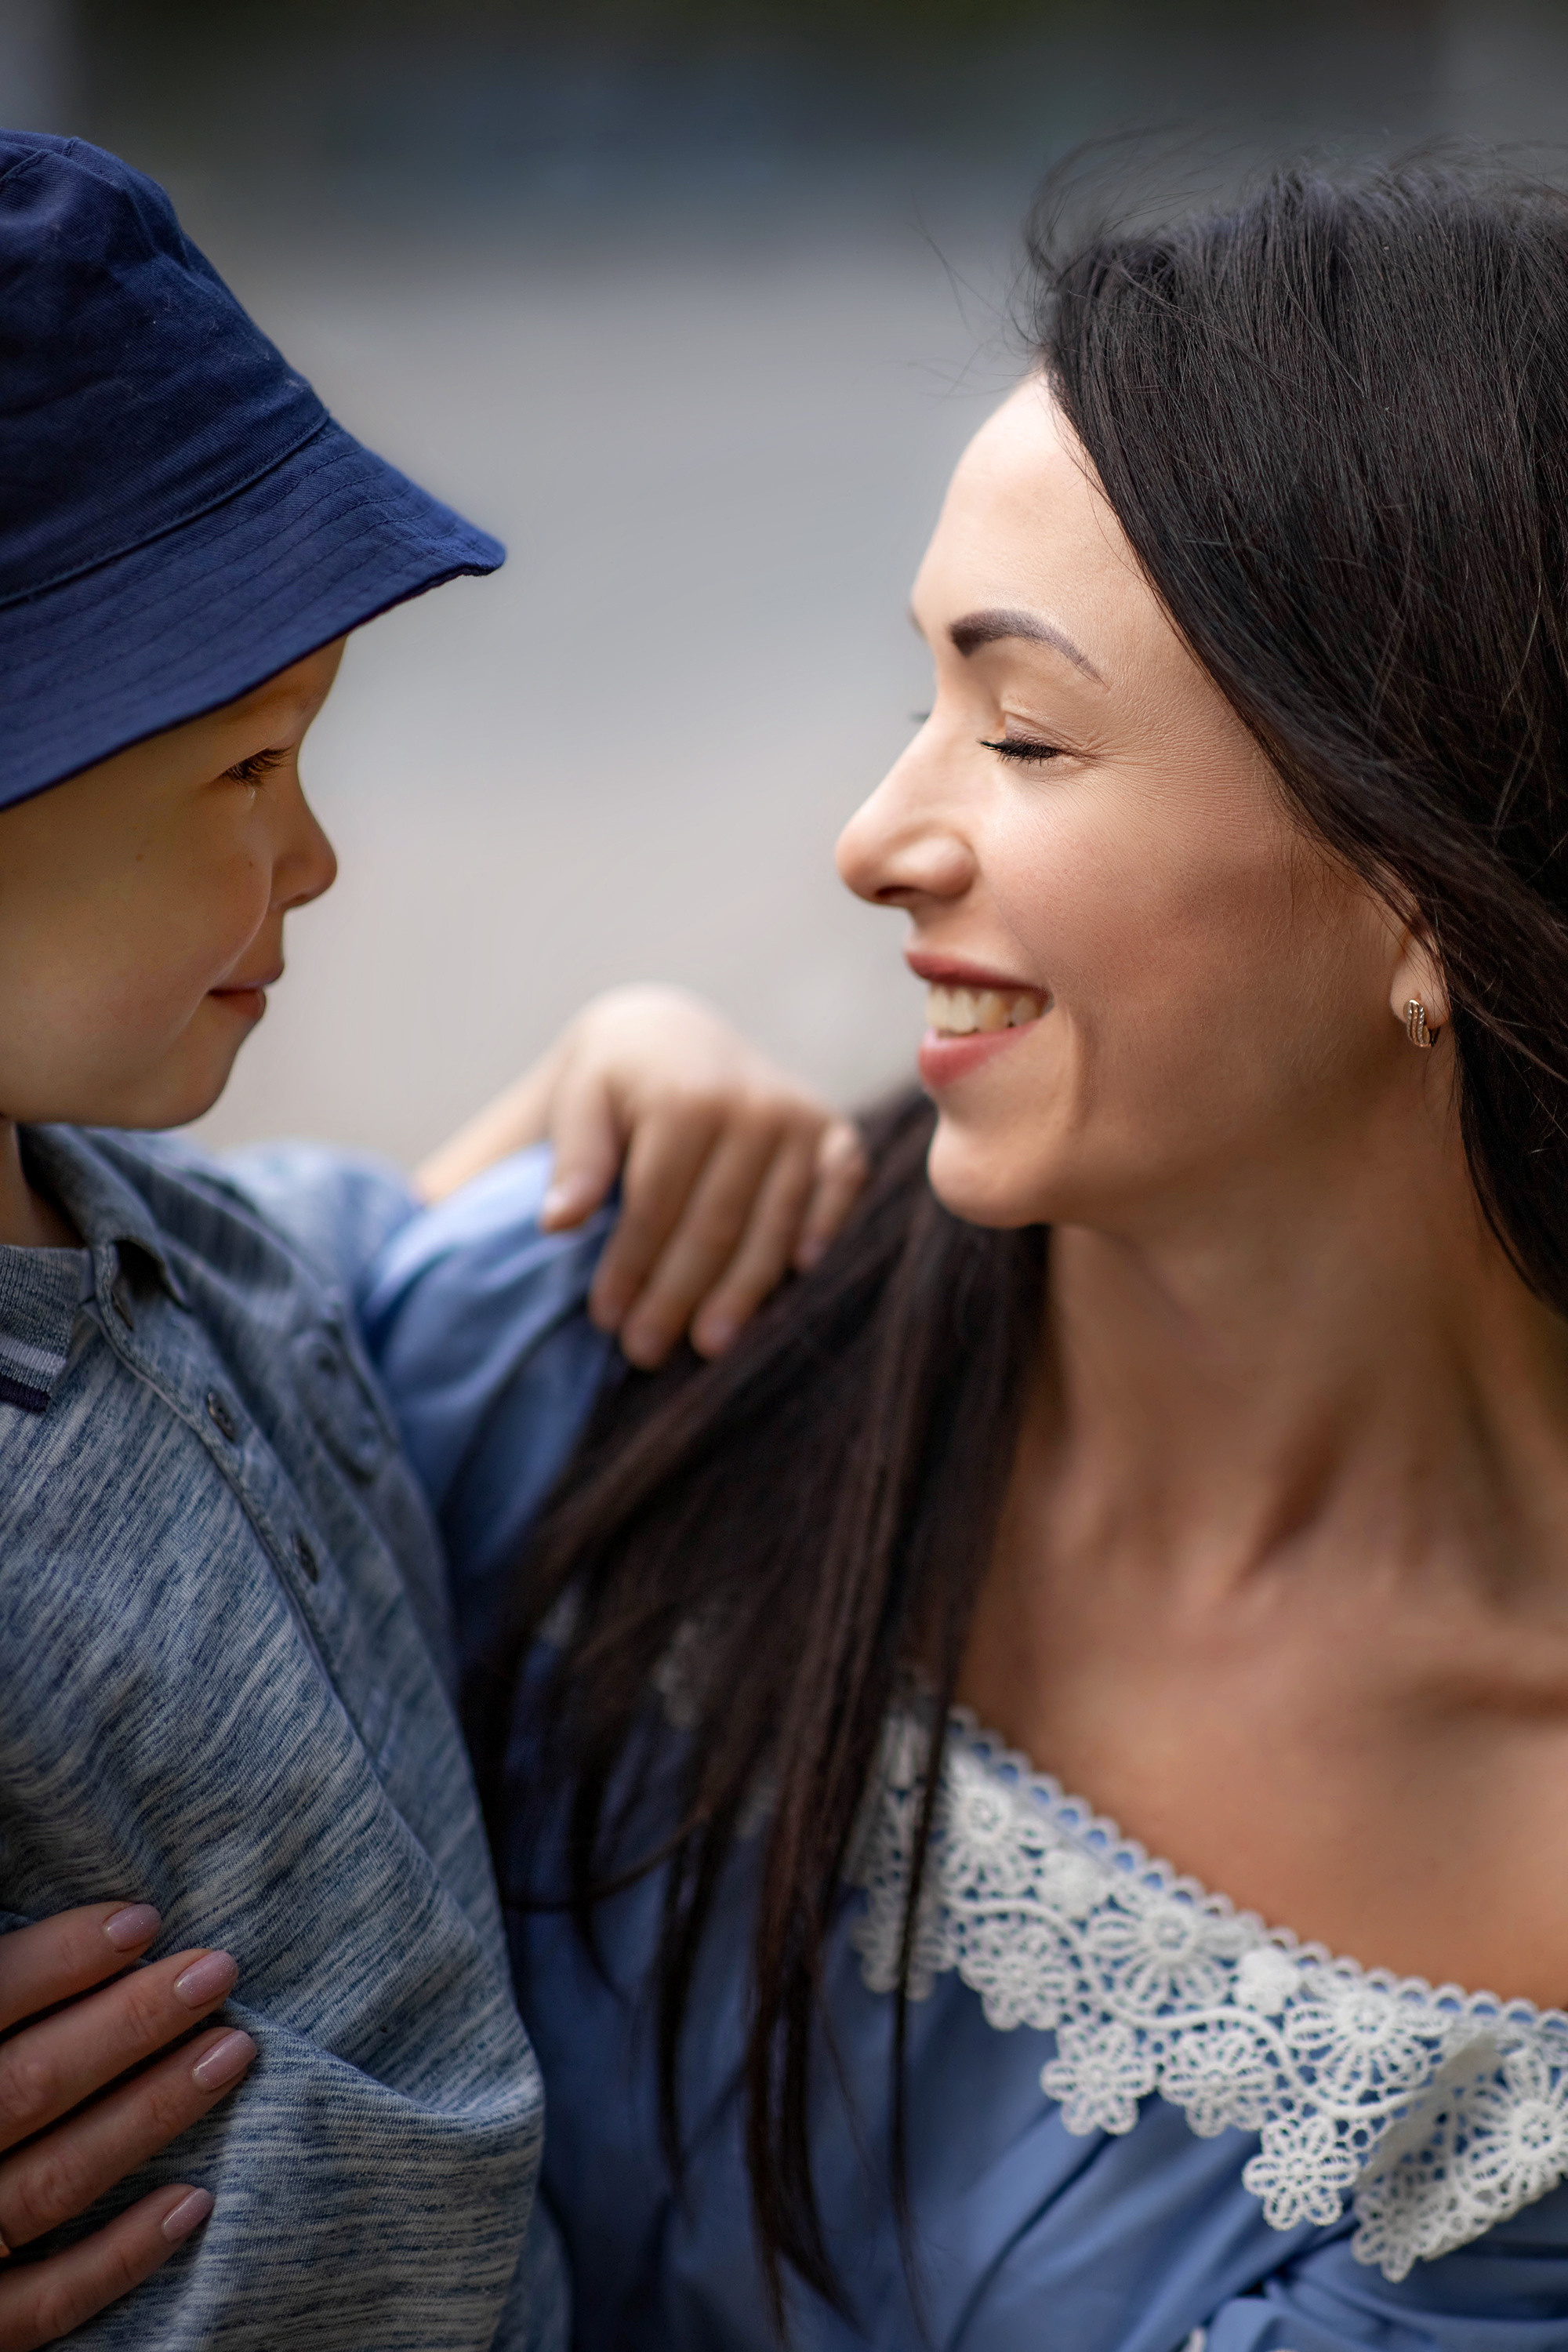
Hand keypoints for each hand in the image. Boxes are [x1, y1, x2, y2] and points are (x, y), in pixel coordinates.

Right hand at [0, 1902, 255, 2351]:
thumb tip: (106, 1931)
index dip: (61, 1960)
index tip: (145, 1921)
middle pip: (32, 2086)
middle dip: (131, 2024)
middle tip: (219, 1971)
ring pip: (54, 2181)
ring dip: (149, 2114)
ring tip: (233, 2051)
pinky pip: (45, 2303)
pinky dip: (120, 2257)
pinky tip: (194, 2200)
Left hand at [414, 985, 866, 1366]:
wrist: (678, 1037)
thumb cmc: (620, 1084)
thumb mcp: (582, 1102)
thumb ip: (575, 1159)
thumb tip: (557, 1222)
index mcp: (687, 1095)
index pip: (656, 1204)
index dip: (629, 1267)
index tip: (604, 1319)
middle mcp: (754, 1104)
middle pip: (715, 1224)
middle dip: (678, 1295)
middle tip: (644, 1351)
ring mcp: (801, 1119)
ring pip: (773, 1224)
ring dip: (743, 1291)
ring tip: (709, 1346)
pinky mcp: (836, 1132)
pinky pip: (840, 1190)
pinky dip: (825, 1230)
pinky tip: (800, 1276)